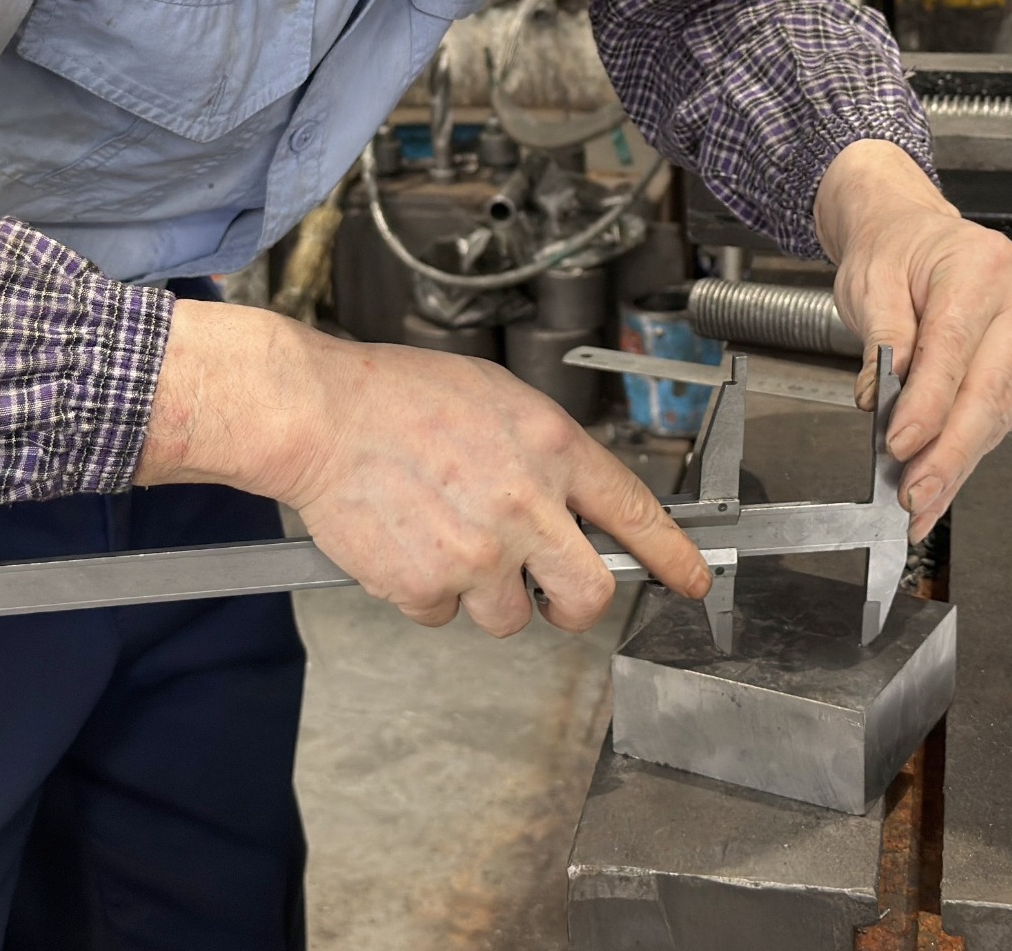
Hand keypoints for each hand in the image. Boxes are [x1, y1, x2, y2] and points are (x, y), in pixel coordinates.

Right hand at [135, 301, 708, 636]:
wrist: (320, 415)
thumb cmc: (399, 395)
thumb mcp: (498, 399)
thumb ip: (546, 454)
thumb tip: (576, 503)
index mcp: (552, 450)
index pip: (635, 514)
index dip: (672, 557)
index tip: (691, 582)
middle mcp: (526, 507)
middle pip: (586, 595)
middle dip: (569, 602)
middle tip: (546, 589)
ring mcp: (478, 554)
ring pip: (509, 616)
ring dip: (484, 592)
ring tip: (444, 538)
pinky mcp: (427, 587)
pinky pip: (444, 616)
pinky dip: (426, 592)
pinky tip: (405, 543)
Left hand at [815, 140, 1011, 539]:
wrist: (914, 231)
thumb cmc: (895, 249)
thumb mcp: (871, 280)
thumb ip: (883, 338)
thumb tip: (882, 398)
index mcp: (980, 266)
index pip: (954, 348)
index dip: (928, 405)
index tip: (900, 446)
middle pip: (988, 390)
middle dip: (949, 452)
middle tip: (915, 494)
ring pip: (998, 412)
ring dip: (959, 463)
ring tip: (924, 501)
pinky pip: (1001, 412)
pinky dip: (971, 450)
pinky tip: (945, 479)